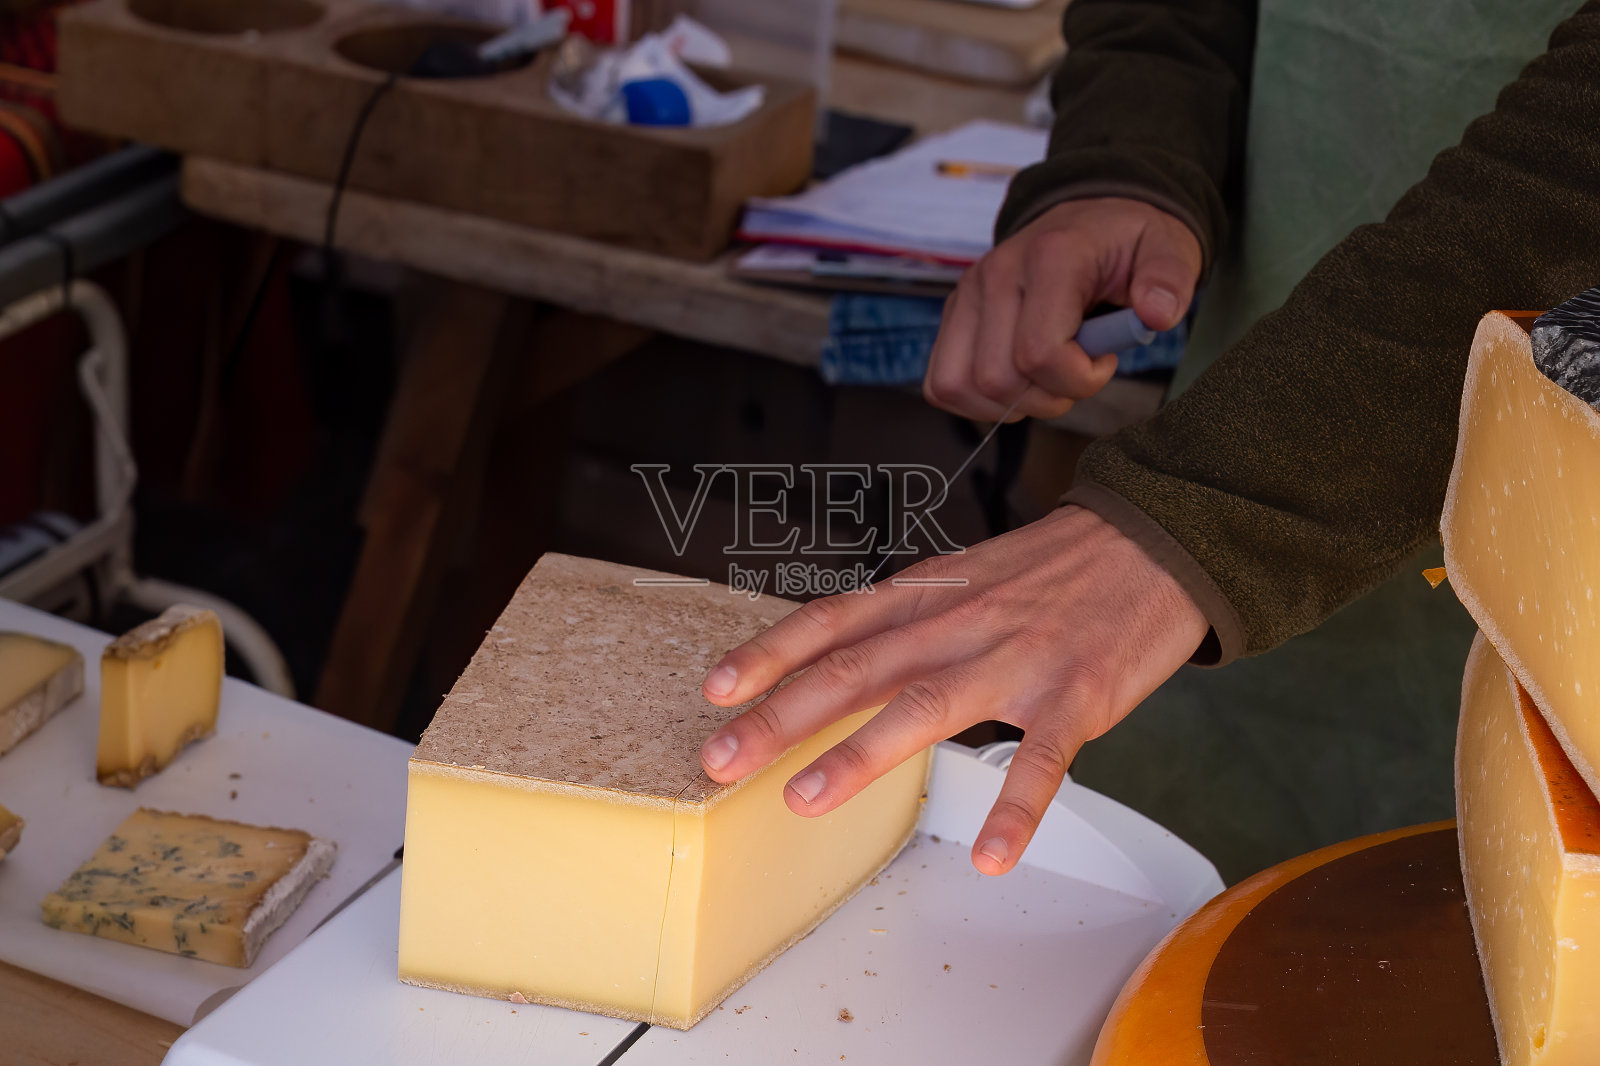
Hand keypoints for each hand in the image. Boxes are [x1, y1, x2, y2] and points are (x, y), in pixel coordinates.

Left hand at [698, 505, 1207, 874]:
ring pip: (926, 707)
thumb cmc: (1053, 569)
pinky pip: (1041, 760)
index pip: (833, 622)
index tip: (715, 689)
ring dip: (860, 755)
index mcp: (928, 595)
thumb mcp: (965, 577)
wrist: (1153, 542)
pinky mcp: (1075, 697)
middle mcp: (959, 624)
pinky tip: (994, 857)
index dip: (769, 654)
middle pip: (857, 670)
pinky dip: (1016, 810)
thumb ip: (905, 619)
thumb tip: (838, 659)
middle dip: (781, 715)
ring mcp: (1016, 661)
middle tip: (722, 757)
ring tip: (806, 799)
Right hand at [926, 197, 1201, 420]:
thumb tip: (1156, 313)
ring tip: (1044, 378)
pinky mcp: (953, 314)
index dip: (1078, 380)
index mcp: (1050, 257)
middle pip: (996, 379)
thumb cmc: (1128, 243)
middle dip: (1045, 397)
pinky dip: (976, 400)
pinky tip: (1015, 382)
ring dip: (1007, 403)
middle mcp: (996, 273)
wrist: (1091, 219)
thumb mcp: (1168, 249)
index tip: (1104, 360)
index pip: (1038, 353)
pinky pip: (941, 382)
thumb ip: (1169, 279)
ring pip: (958, 385)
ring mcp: (968, 294)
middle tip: (1076, 373)